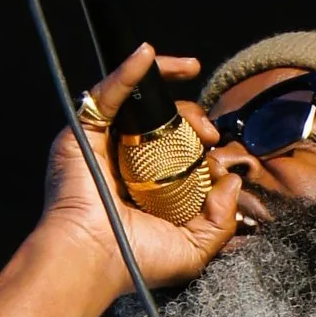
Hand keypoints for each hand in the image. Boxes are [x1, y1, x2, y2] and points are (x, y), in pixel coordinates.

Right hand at [41, 42, 242, 292]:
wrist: (91, 260)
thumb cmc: (134, 261)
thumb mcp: (194, 249)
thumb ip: (221, 220)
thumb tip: (232, 181)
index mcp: (147, 186)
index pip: (179, 149)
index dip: (203, 147)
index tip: (219, 162)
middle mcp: (125, 161)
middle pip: (163, 120)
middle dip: (194, 120)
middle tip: (211, 137)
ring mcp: (104, 143)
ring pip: (140, 100)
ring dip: (170, 90)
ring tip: (195, 101)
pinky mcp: (83, 131)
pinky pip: (108, 91)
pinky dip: (128, 71)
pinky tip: (147, 55)